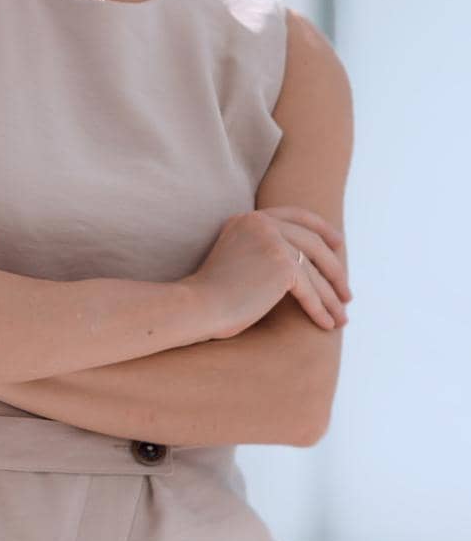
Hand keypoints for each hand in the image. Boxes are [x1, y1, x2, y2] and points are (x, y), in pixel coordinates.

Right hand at [185, 207, 351, 338]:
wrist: (195, 307)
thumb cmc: (211, 295)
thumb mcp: (237, 261)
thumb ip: (263, 251)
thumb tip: (301, 263)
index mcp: (249, 219)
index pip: (296, 216)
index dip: (322, 229)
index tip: (338, 244)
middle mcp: (262, 224)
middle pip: (313, 243)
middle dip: (334, 270)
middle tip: (346, 292)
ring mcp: (272, 241)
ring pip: (315, 270)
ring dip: (331, 297)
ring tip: (341, 316)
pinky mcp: (281, 264)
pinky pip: (309, 290)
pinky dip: (321, 309)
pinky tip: (328, 324)